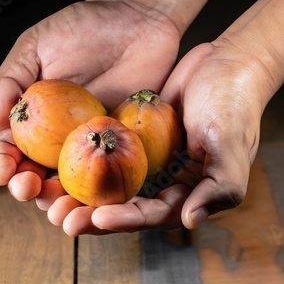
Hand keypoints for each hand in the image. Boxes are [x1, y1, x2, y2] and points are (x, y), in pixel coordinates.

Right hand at [0, 0, 180, 200]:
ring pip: (73, 182)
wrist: (137, 19)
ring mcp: (92, 141)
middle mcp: (60, 134)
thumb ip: (11, 79)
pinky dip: (103, 192)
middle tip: (27, 189)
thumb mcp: (37, 45)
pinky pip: (113, 173)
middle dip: (28, 187)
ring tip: (58, 209)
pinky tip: (97, 203)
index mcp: (34, 115)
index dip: (2, 163)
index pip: (11, 147)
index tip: (0, 172)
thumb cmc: (83, 26)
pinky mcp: (124, 143)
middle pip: (38, 172)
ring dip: (62, 201)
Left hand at [43, 38, 265, 235]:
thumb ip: (218, 187)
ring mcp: (147, 159)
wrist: (224, 63)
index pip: (153, 215)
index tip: (97, 219)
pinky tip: (60, 161)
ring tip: (49, 197)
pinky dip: (86, 157)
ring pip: (109, 182)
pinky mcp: (133, 136)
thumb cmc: (234, 105)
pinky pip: (107, 150)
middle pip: (123, 206)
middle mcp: (164, 181)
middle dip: (91, 215)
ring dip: (81, 192)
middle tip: (60, 217)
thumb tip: (190, 220)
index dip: (125, 220)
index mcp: (188, 193)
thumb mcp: (230, 146)